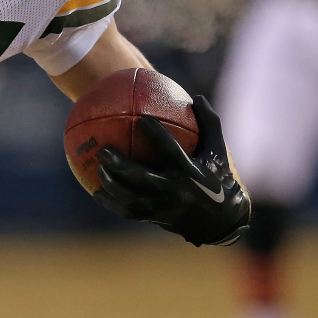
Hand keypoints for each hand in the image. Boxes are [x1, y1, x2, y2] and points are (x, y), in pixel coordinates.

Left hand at [93, 95, 250, 245]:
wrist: (220, 220)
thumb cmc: (217, 178)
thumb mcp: (218, 151)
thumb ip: (209, 124)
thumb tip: (196, 96)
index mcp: (190, 172)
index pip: (171, 151)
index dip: (157, 136)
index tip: (143, 119)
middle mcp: (175, 191)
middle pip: (142, 179)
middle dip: (121, 165)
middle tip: (103, 150)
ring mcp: (163, 207)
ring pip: (132, 198)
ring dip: (112, 184)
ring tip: (98, 167)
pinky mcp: (155, 217)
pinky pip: (128, 212)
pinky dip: (111, 203)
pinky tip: (96, 192)